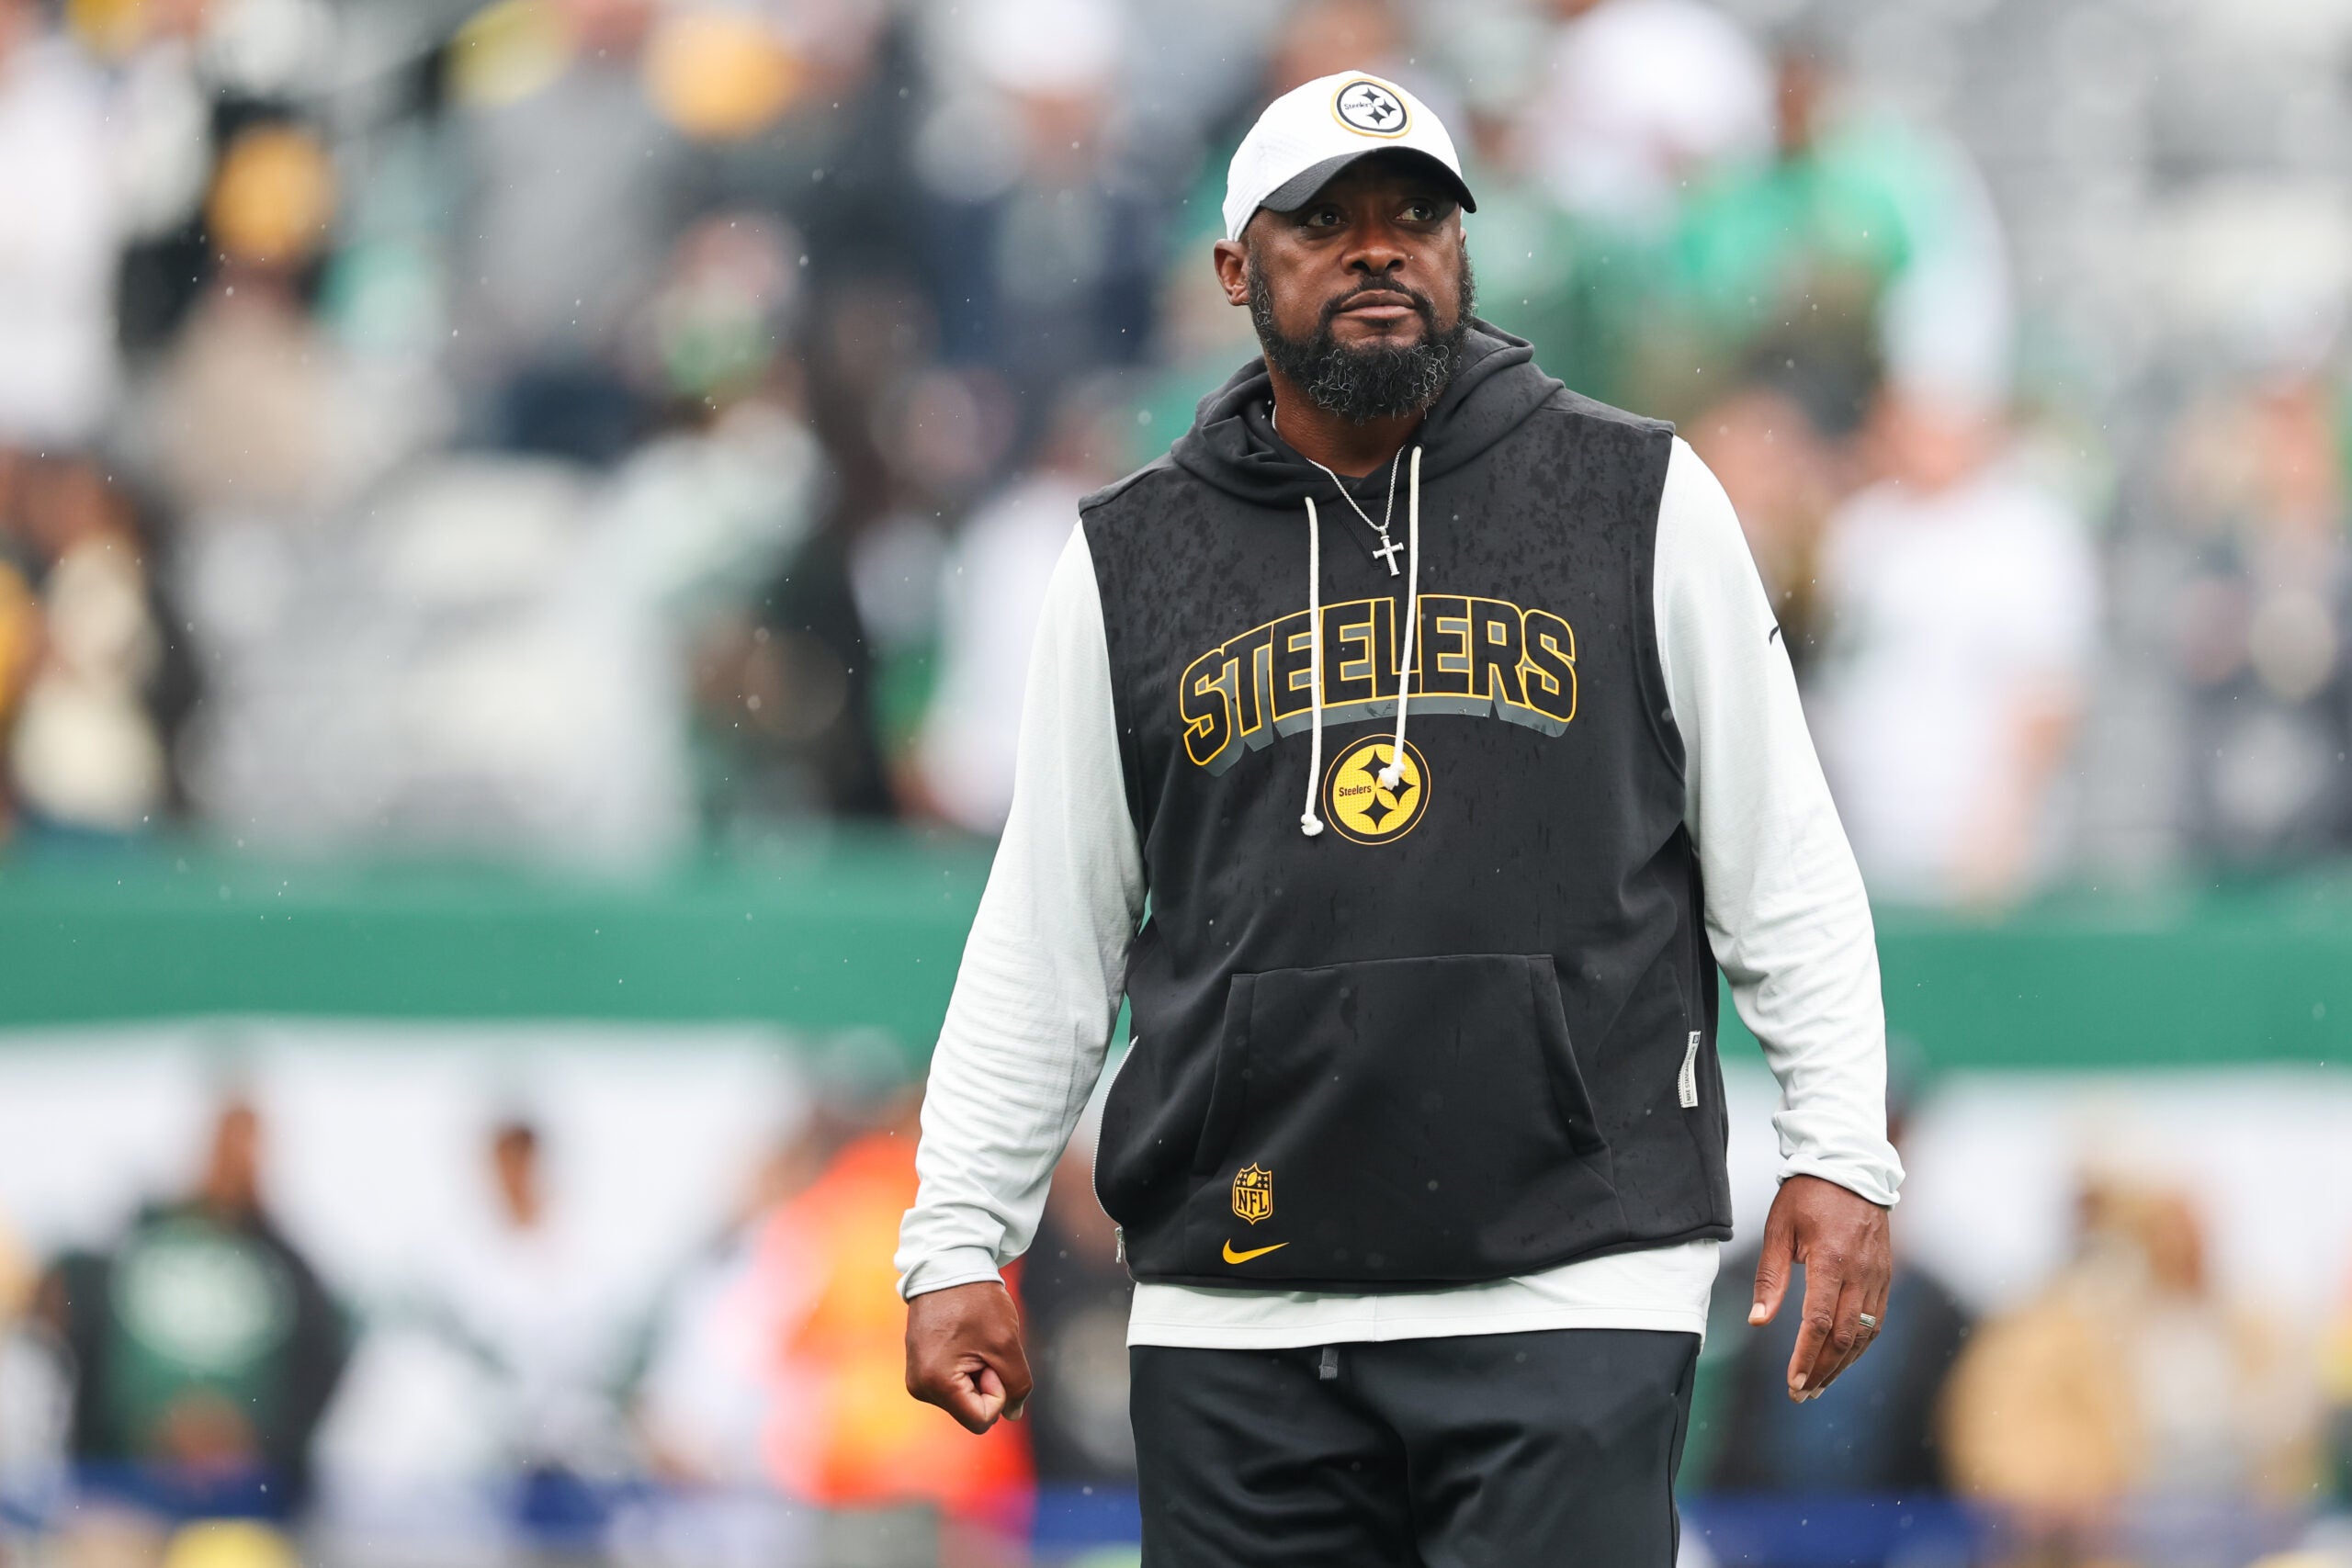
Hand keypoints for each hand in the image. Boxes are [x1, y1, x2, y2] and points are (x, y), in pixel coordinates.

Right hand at [904, 1280, 1033, 1433]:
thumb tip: (1013, 1414)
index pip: (981, 1420)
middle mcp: (919, 1386)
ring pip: (964, 1396)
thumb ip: (1017, 1385)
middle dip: (987, 1381)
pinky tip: (962, 1338)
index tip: (992, 1357)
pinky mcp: (919, 1367)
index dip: (998, 1392)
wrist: (948, 1265)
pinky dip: (967, 1365)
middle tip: (981, 1343)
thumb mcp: (1007, 1344)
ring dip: (977, 1372)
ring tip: (971, 1338)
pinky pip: (953, 1383)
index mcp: (936, 1384)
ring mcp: (917, 1377)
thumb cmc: (977, 1301)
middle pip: (971, 1409)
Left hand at [1748, 1174, 1891, 1402]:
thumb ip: (1770, 1277)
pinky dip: (1860, 1345)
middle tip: (1801, 1395)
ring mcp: (1878, 1276)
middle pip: (1845, 1337)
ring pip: (1865, 1334)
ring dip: (1842, 1365)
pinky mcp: (1885, 1276)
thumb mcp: (1778, 1229)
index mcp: (1831, 1260)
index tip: (1793, 1383)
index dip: (1806, 1357)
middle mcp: (1860, 1273)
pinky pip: (1876, 1320)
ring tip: (1819, 1386)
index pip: (1820, 1322)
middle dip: (1823, 1371)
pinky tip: (1841, 1359)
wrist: (1850, 1167)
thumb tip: (1758, 1321)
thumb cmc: (1807, 1195)